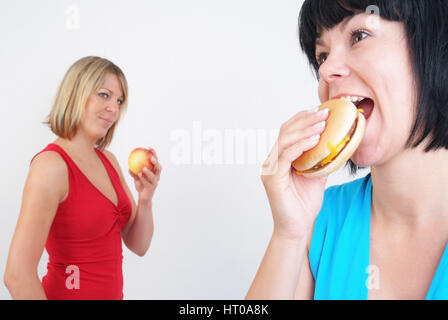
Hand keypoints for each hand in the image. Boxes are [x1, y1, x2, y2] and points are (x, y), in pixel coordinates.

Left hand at [128, 148, 161, 204]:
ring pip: (154, 176)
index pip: (156, 161)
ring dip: (149, 172)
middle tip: (150, 157)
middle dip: (156, 162)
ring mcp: (155, 182)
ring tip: (144, 168)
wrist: (143, 197)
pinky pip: (147, 182)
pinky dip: (143, 178)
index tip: (149, 148)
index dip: (154, 154)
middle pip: (159, 167)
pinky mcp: (151, 188)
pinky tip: (138, 174)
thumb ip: (134, 172)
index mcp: (155, 172)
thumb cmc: (141, 186)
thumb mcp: (137, 178)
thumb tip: (128, 166)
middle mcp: (157, 176)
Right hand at [261, 108, 328, 239]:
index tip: (321, 110)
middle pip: (286, 132)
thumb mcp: (318, 175)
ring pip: (285, 141)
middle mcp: (272, 160)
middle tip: (325, 113)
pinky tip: (314, 139)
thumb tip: (336, 141)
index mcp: (280, 158)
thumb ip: (321, 158)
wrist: (298, 228)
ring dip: (304, 129)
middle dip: (306, 120)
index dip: (303, 119)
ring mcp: (270, 169)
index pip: (289, 131)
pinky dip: (300, 145)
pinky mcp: (272, 179)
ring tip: (322, 122)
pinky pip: (285, 156)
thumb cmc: (305, 204)